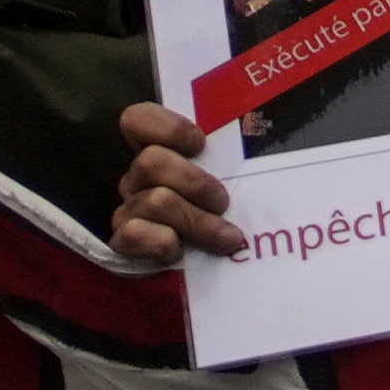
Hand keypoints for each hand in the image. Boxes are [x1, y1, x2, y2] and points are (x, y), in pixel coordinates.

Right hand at [112, 101, 242, 263]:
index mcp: (160, 152)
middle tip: (223, 202)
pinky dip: (163, 243)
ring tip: (227, 238)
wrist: (215, 270)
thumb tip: (266, 136)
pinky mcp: (123, 243)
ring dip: (197, 221)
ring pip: (155, 201)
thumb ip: (233, 158)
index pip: (138, 119)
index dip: (167, 127)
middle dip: (195, 183)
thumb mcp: (232, 180)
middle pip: (151, 161)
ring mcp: (128, 210)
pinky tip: (180, 251)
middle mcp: (138, 178)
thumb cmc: (227, 216)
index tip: (200, 145)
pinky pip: (134, 234)